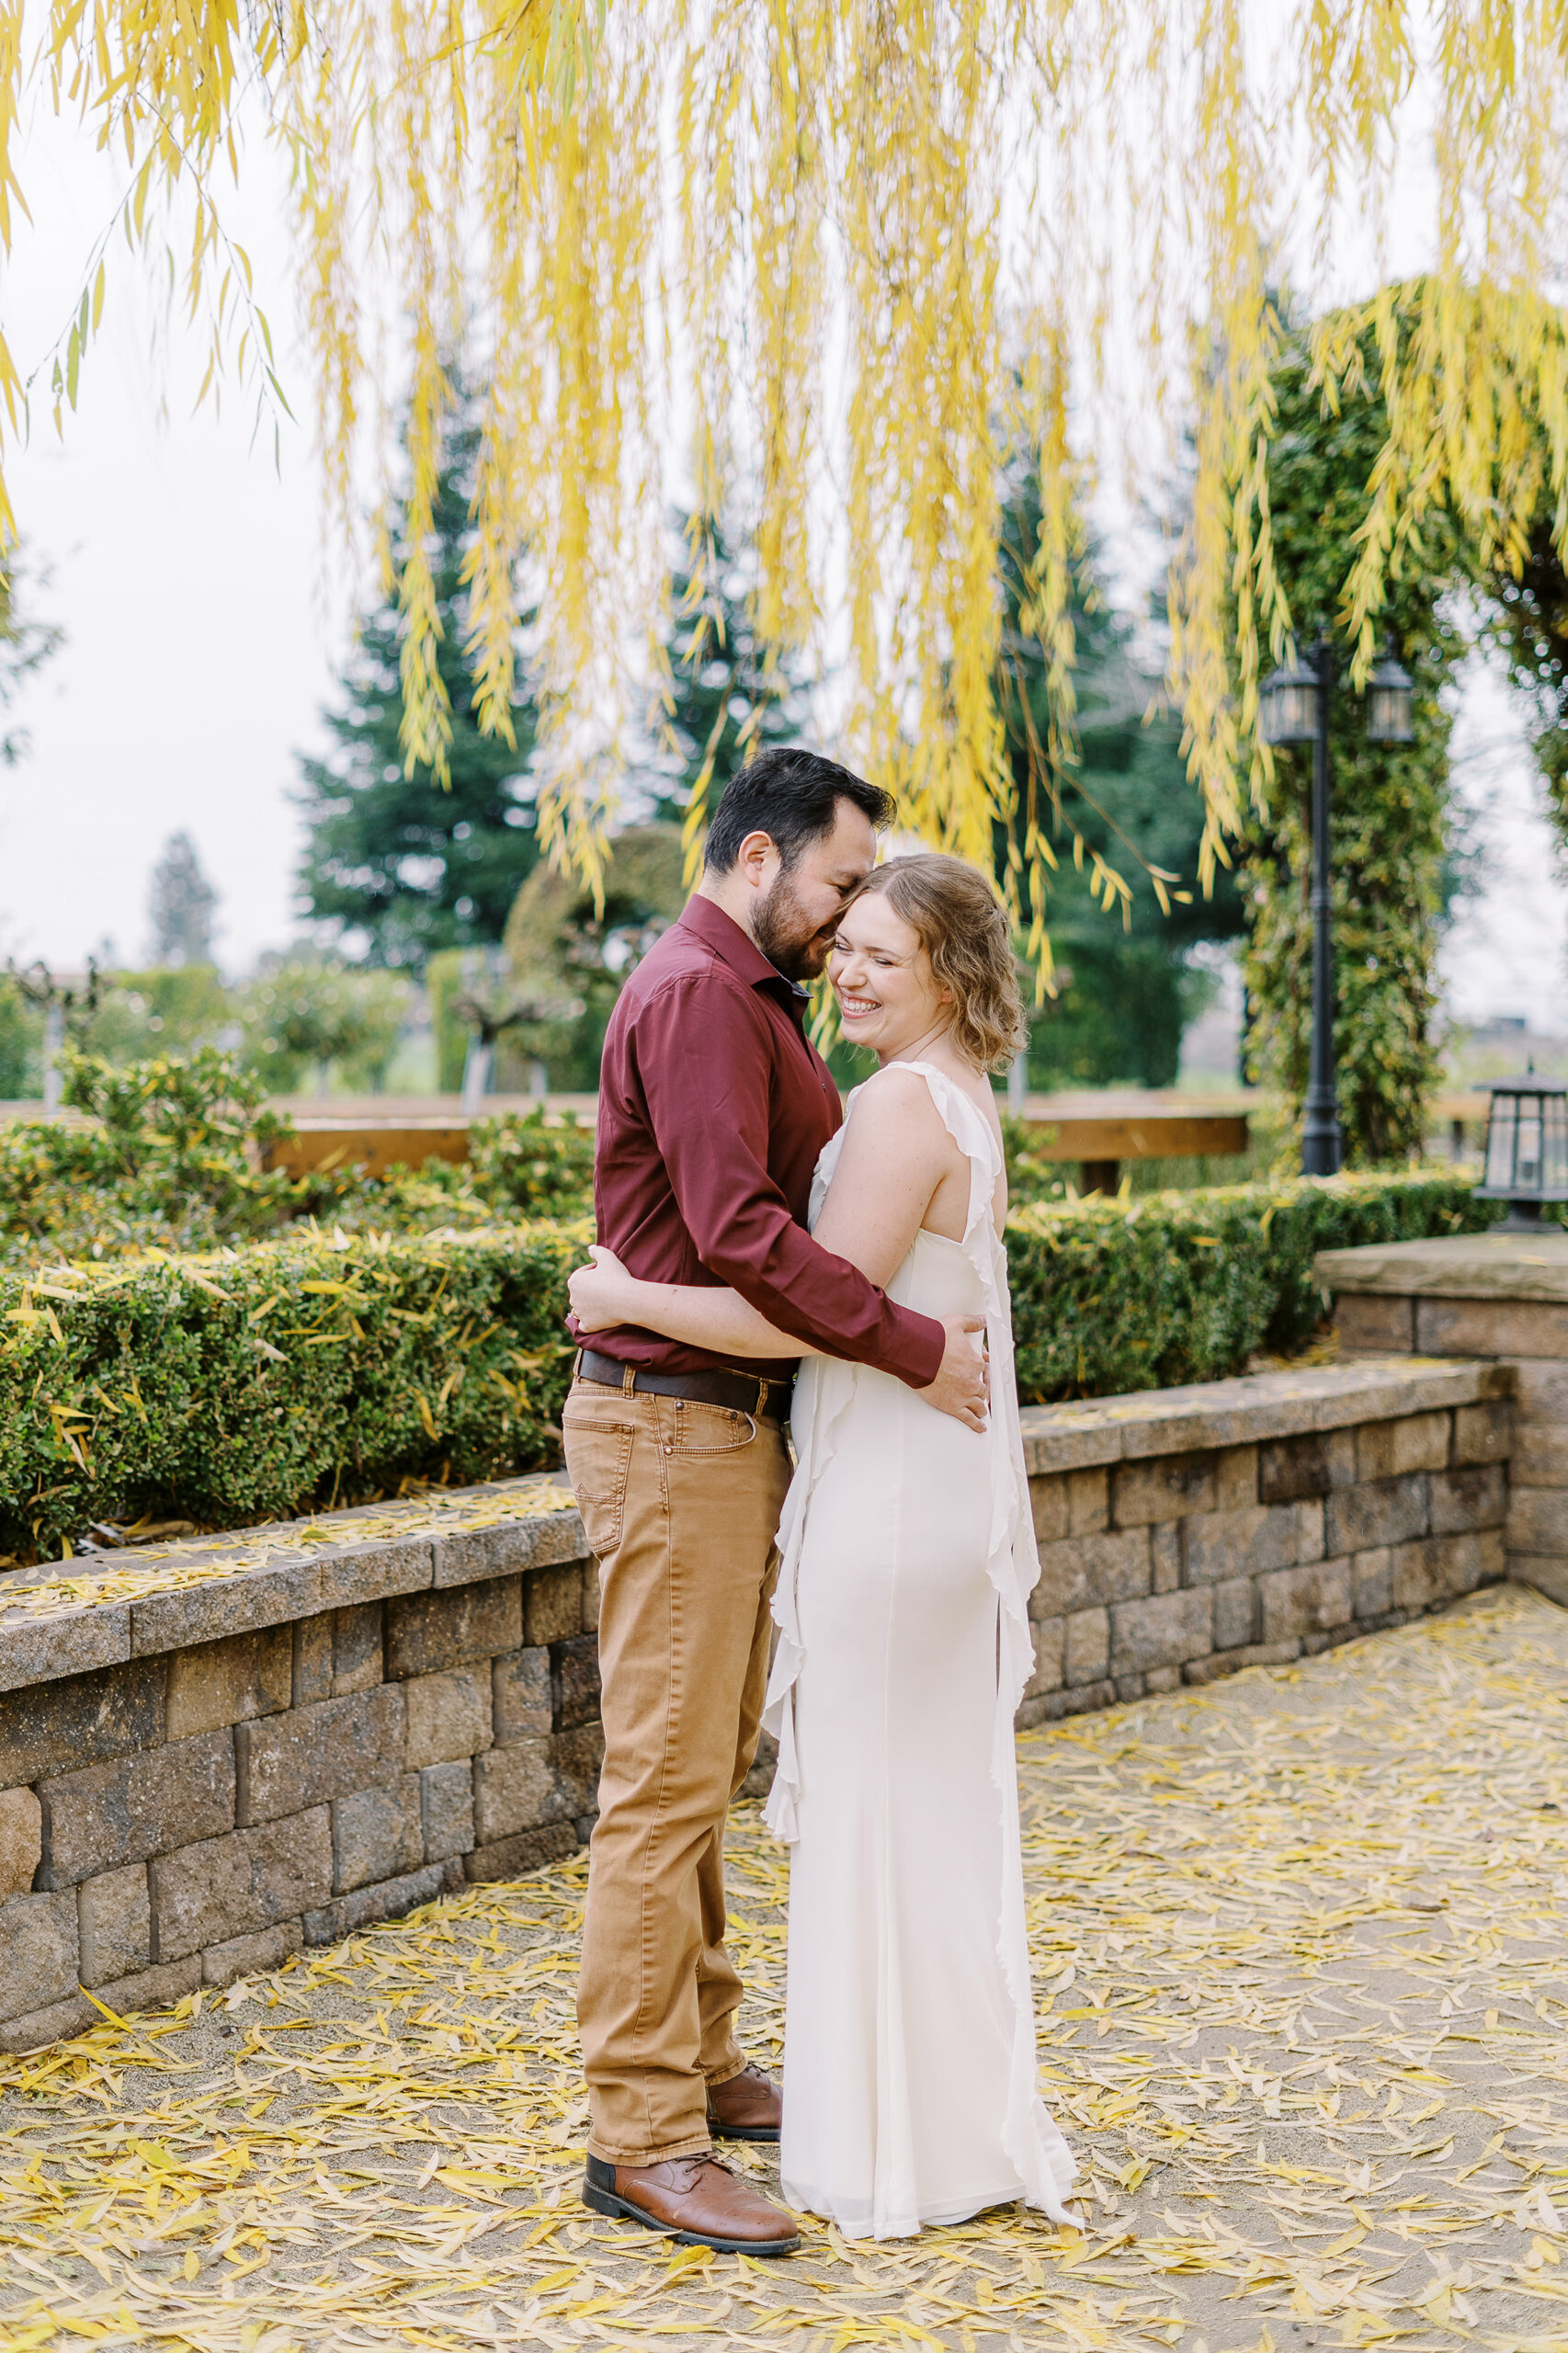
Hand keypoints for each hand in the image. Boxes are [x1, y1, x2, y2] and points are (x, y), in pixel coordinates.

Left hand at [568, 1244, 637, 1333]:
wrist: (628, 1299)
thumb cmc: (617, 1277)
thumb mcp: (608, 1257)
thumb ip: (597, 1251)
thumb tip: (590, 1248)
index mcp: (574, 1281)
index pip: (582, 1274)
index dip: (594, 1271)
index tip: (606, 1272)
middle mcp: (573, 1298)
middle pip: (580, 1292)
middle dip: (590, 1289)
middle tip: (607, 1287)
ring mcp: (580, 1313)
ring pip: (580, 1309)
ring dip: (588, 1306)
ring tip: (602, 1302)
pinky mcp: (588, 1326)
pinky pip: (584, 1325)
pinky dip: (588, 1323)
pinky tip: (595, 1319)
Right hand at [919, 1313, 988, 1431]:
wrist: (917, 1354)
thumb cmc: (935, 1338)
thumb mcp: (956, 1323)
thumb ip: (972, 1322)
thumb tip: (984, 1319)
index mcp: (976, 1362)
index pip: (985, 1368)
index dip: (984, 1369)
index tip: (982, 1370)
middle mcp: (973, 1380)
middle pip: (983, 1388)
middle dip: (983, 1390)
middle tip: (983, 1392)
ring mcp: (964, 1395)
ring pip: (978, 1405)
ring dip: (982, 1408)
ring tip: (983, 1412)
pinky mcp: (952, 1406)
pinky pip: (968, 1418)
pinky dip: (976, 1424)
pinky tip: (981, 1427)